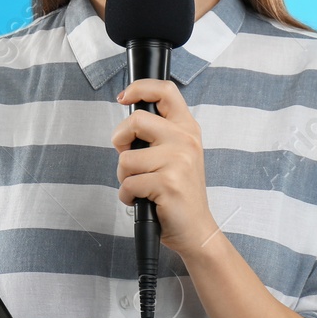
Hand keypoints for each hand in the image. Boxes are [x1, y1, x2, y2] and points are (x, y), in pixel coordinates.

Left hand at [111, 78, 222, 257]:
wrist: (196, 230)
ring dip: (124, 177)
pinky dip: (127, 196)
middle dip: (119, 140)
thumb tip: (125, 127)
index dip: (140, 88)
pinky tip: (142, 201)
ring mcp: (178, 161)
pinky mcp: (168, 184)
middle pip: (136, 120)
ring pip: (126, 159)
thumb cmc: (180, 194)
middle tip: (127, 157)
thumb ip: (157, 137)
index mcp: (187, 129)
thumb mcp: (177, 156)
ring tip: (141, 187)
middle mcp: (185, 141)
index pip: (166, 91)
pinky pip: (128, 184)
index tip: (124, 96)